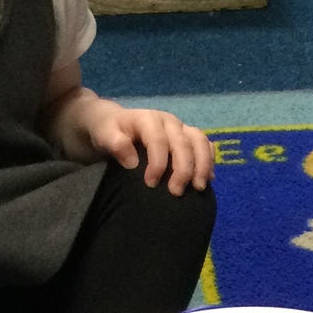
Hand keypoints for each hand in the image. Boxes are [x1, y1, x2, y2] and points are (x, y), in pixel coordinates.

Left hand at [85, 102, 213, 193]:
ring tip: (199, 188)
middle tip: (176, 192)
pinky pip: (205, 146)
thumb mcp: (104, 135)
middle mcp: (169, 122)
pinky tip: (207, 180)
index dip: (158, 162)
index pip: (158, 140)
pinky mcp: (188, 137)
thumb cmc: (108, 131)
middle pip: (183, 143)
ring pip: (200, 142)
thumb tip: (132, 162)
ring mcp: (181, 128)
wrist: (114, 123)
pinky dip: (209, 161)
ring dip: (202, 165)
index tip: (151, 184)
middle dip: (183, 168)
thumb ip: (115, 144)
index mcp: (148, 119)